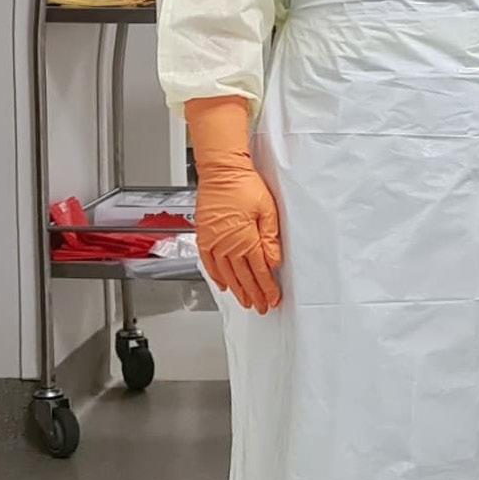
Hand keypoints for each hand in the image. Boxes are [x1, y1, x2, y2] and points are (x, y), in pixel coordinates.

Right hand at [187, 97, 282, 313]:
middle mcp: (227, 245)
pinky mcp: (204, 237)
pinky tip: (224, 284)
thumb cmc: (245, 185)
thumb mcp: (268, 210)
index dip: (266, 288)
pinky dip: (217, 276)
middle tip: (261, 307)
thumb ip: (271, 239)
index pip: (259, 271)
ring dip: (238, 290)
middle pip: (243, 277)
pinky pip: (209, 263)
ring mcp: (213, 243)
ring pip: (227, 274)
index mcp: (245, 239)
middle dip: (254, 294)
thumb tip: (274, 262)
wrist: (221, 172)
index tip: (272, 299)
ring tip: (246, 301)